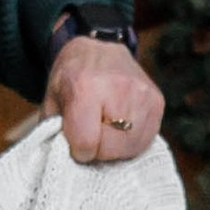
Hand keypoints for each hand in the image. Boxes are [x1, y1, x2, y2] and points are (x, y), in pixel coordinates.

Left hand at [45, 35, 164, 166]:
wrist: (100, 47)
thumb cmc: (72, 78)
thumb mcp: (52, 100)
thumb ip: (54, 132)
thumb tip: (65, 161)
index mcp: (86, 88)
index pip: (86, 143)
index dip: (78, 150)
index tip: (75, 141)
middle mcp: (119, 89)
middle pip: (110, 149)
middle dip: (98, 150)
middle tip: (91, 135)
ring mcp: (143, 95)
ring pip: (130, 147)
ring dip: (115, 148)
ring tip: (106, 130)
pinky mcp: (158, 102)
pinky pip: (146, 140)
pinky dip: (131, 142)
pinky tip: (121, 129)